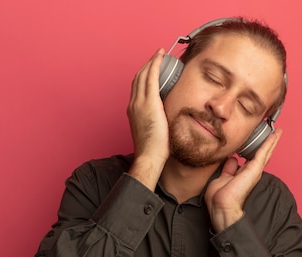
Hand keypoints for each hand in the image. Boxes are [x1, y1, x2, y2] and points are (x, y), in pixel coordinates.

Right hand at [127, 49, 169, 189]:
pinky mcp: (149, 102)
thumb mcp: (154, 131)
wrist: (149, 156)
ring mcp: (140, 102)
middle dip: (147, 65)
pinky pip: (151, 77)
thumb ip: (157, 122)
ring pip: (143, 75)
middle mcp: (134, 103)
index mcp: (134, 110)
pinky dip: (155, 64)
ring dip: (151, 62)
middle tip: (157, 56)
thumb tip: (167, 120)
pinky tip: (161, 57)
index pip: (137, 87)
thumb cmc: (154, 149)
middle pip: (138, 77)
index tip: (152, 69)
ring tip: (160, 54)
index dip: (144, 75)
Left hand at [205, 129, 281, 231]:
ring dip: (272, 141)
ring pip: (266, 152)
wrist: (222, 206)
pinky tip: (276, 134)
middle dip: (268, 144)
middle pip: (262, 155)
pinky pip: (264, 152)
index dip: (255, 149)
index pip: (251, 159)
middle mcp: (251, 172)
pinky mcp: (255, 169)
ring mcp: (254, 171)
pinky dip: (270, 142)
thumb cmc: (219, 197)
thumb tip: (232, 159)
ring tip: (278, 132)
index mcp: (243, 174)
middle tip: (275, 133)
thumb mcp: (221, 178)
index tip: (258, 140)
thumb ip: (228, 169)